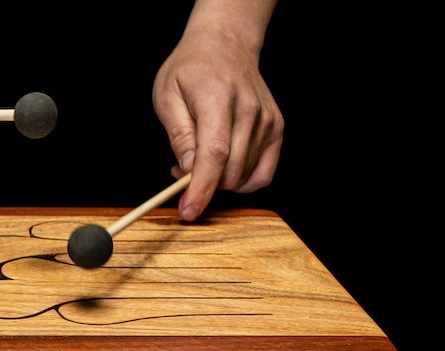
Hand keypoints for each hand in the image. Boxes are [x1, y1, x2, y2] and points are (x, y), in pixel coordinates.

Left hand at [153, 1, 283, 220]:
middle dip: (203, 185)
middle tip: (180, 170)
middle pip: (231, 171)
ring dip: (219, 180)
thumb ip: (178, 135)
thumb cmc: (191, 69)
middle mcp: (249, 111)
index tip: (189, 211)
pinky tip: (224, 167)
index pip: (214, 155)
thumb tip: (186, 170)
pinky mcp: (277, 129)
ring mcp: (267, 121)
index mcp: (218, 99)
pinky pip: (263, 174)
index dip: (202, 188)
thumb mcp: (167, 96)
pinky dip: (242, 181)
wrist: (225, 45)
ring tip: (199, 157)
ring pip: (244, 177)